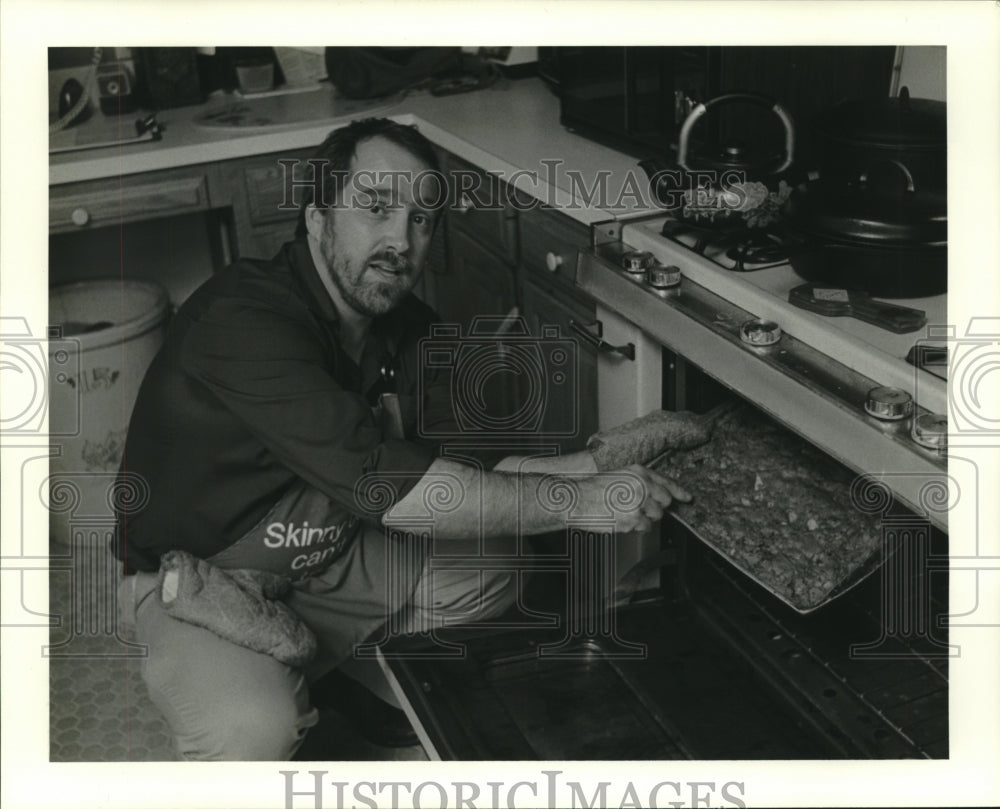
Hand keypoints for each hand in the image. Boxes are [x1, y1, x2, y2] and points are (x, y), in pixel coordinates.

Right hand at [572, 465, 690, 533]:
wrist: (576, 499)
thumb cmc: (592, 488)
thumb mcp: (619, 475)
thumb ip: (639, 481)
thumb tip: (656, 493)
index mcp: (639, 472)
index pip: (666, 483)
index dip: (679, 492)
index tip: (687, 498)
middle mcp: (642, 486)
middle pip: (664, 502)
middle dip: (656, 507)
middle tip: (641, 508)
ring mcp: (638, 504)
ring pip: (655, 517)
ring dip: (645, 518)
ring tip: (626, 512)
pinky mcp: (633, 520)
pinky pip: (644, 528)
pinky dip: (635, 527)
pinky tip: (621, 519)